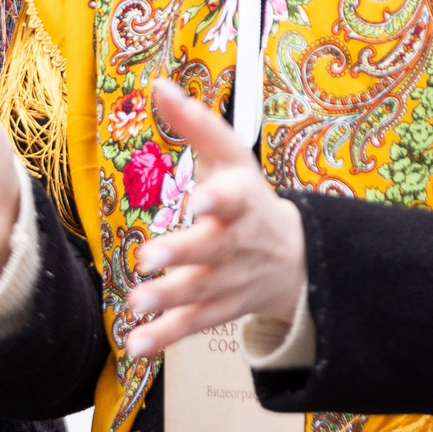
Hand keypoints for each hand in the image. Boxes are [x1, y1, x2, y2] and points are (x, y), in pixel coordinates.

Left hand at [121, 79, 305, 357]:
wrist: (297, 259)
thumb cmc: (250, 198)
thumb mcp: (232, 158)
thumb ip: (195, 125)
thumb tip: (158, 85)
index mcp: (243, 201)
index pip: (235, 198)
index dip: (220, 199)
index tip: (201, 199)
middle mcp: (238, 242)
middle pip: (213, 249)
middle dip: (183, 254)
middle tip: (148, 259)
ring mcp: (232, 280)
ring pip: (202, 291)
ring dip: (169, 300)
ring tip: (135, 304)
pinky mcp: (221, 309)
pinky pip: (194, 325)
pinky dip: (167, 337)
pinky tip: (137, 345)